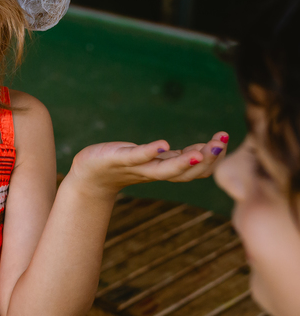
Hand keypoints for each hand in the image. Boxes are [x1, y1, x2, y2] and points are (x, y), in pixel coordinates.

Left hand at [65, 132, 230, 199]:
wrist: (90, 176)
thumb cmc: (124, 164)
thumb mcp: (156, 159)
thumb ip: (178, 156)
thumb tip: (210, 149)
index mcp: (165, 170)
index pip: (195, 169)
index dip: (212, 158)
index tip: (225, 140)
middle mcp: (153, 172)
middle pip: (185, 173)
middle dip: (205, 160)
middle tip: (221, 144)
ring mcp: (136, 167)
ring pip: (164, 170)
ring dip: (183, 162)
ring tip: (200, 151)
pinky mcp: (117, 159)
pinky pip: (135, 157)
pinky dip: (149, 152)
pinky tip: (163, 145)